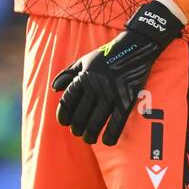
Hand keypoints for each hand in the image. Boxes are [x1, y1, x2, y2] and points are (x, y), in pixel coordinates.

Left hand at [50, 0, 183, 145]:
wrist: (135, 47)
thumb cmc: (107, 55)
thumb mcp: (84, 60)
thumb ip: (68, 74)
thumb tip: (54, 89)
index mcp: (82, 78)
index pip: (67, 102)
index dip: (63, 116)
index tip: (65, 122)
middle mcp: (94, 88)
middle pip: (80, 116)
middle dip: (77, 128)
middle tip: (79, 132)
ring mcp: (111, 95)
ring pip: (96, 123)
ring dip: (90, 135)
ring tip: (89, 138)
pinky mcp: (126, 100)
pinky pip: (116, 123)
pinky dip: (110, 135)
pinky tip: (107, 141)